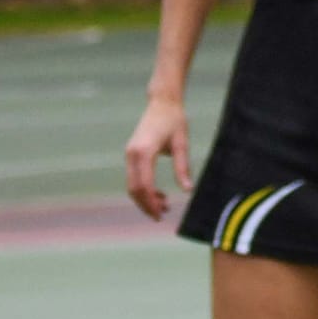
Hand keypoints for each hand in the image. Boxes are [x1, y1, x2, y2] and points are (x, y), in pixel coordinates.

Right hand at [126, 90, 191, 221]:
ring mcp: (130, 154)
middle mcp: (132, 154)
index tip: (160, 215)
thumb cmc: (175, 121)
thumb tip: (188, 190)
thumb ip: (183, 167)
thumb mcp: (182, 144)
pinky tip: (158, 194)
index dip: (151, 203)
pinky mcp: (131, 154)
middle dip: (146, 205)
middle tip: (161, 215)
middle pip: (134, 188)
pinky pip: (134, 177)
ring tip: (164, 206)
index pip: (144, 185)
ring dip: (145, 198)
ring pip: (132, 184)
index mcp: (144, 151)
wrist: (162, 102)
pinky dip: (144, 188)